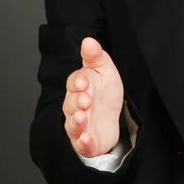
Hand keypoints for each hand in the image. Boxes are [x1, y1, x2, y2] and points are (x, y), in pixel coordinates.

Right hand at [63, 37, 123, 156]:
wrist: (111, 119)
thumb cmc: (104, 93)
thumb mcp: (105, 71)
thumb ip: (96, 57)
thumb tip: (88, 40)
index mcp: (79, 87)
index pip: (75, 82)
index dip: (79, 82)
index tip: (84, 81)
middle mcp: (75, 106)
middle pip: (72, 104)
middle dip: (78, 101)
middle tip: (86, 100)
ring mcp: (79, 125)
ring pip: (73, 123)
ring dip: (77, 121)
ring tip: (82, 117)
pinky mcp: (85, 142)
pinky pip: (81, 144)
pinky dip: (83, 142)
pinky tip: (86, 139)